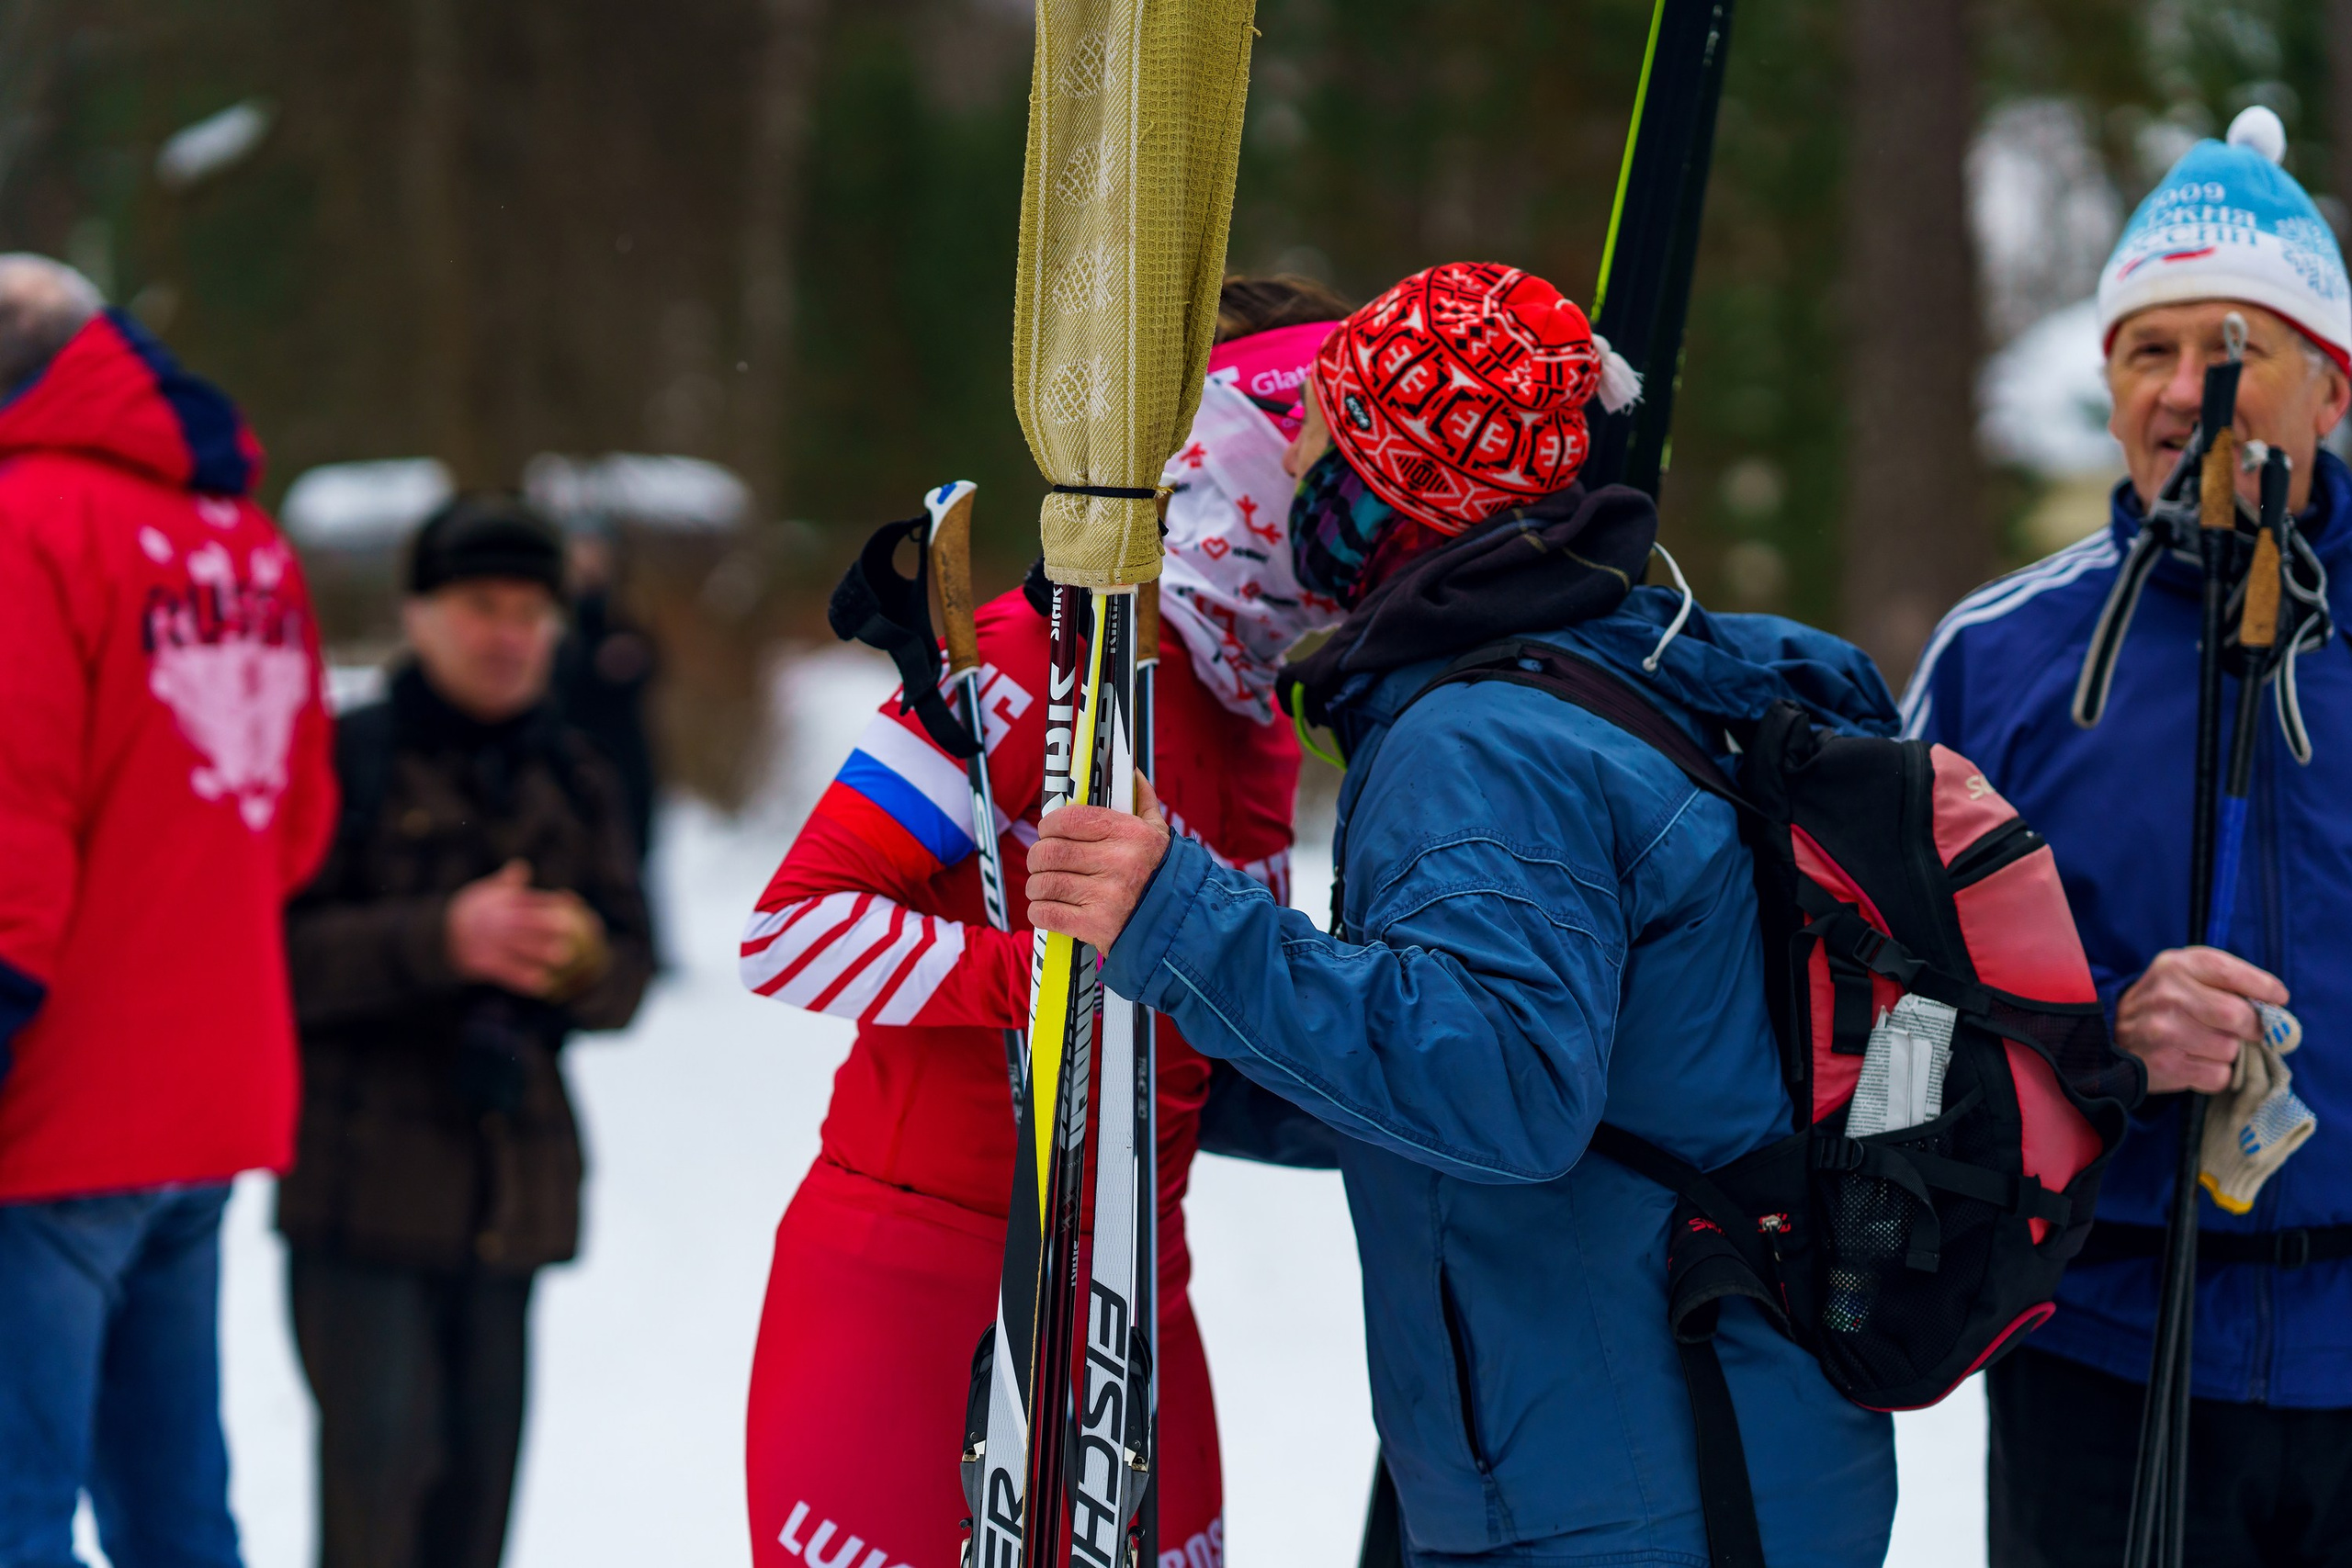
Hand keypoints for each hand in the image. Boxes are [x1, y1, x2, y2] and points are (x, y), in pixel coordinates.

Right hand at [445, 861, 595, 997]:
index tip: (570, 904)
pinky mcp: (481, 965)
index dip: (549, 902)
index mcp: (497, 903)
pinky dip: (523, 979)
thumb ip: (506, 882)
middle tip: (573, 932)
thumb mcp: (484, 893)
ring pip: (517, 950)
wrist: (437, 937)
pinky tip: (544, 984)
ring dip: (540, 954)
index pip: (526, 900)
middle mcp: (493, 923)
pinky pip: (505, 973)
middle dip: (546, 928)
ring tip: (566, 958)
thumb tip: (521, 866)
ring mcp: (487, 944)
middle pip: (523, 924)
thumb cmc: (471, 912)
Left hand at [1026, 773, 1171, 951]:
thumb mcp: (1160, 833)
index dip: (1049, 824)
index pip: (1070, 819)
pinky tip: (1047, 907)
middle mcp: (1118, 862)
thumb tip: (1131, 772)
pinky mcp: (1096, 926)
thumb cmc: (1165, 874)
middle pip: (1050, 852)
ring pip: (1044, 883)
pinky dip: (1039, 911)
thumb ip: (1142, 801)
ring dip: (1036, 886)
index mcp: (1129, 834)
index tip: (1047, 831)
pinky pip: (1047, 914)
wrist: (1183, 924)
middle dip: (1037, 857)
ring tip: (1043, 886)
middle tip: (1040, 861)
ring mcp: (1106, 896)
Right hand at [2115, 946, 2287, 1094]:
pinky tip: (2196, 1062)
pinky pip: (2219, 1076)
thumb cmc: (2166, 1001)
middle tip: (2248, 1030)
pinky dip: (2216, 1073)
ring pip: (2230, 1049)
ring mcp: (2164, 1032)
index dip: (2264, 988)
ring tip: (2206, 1044)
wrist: (2112, 1032)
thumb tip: (2278, 1007)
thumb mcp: (2186, 973)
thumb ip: (2229, 980)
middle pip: (2238, 1016)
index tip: (2278, 999)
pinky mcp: (2167, 1065)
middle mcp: (2168, 996)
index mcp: (2177, 966)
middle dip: (2253, 1027)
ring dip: (2229, 1051)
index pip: (2231, 974)